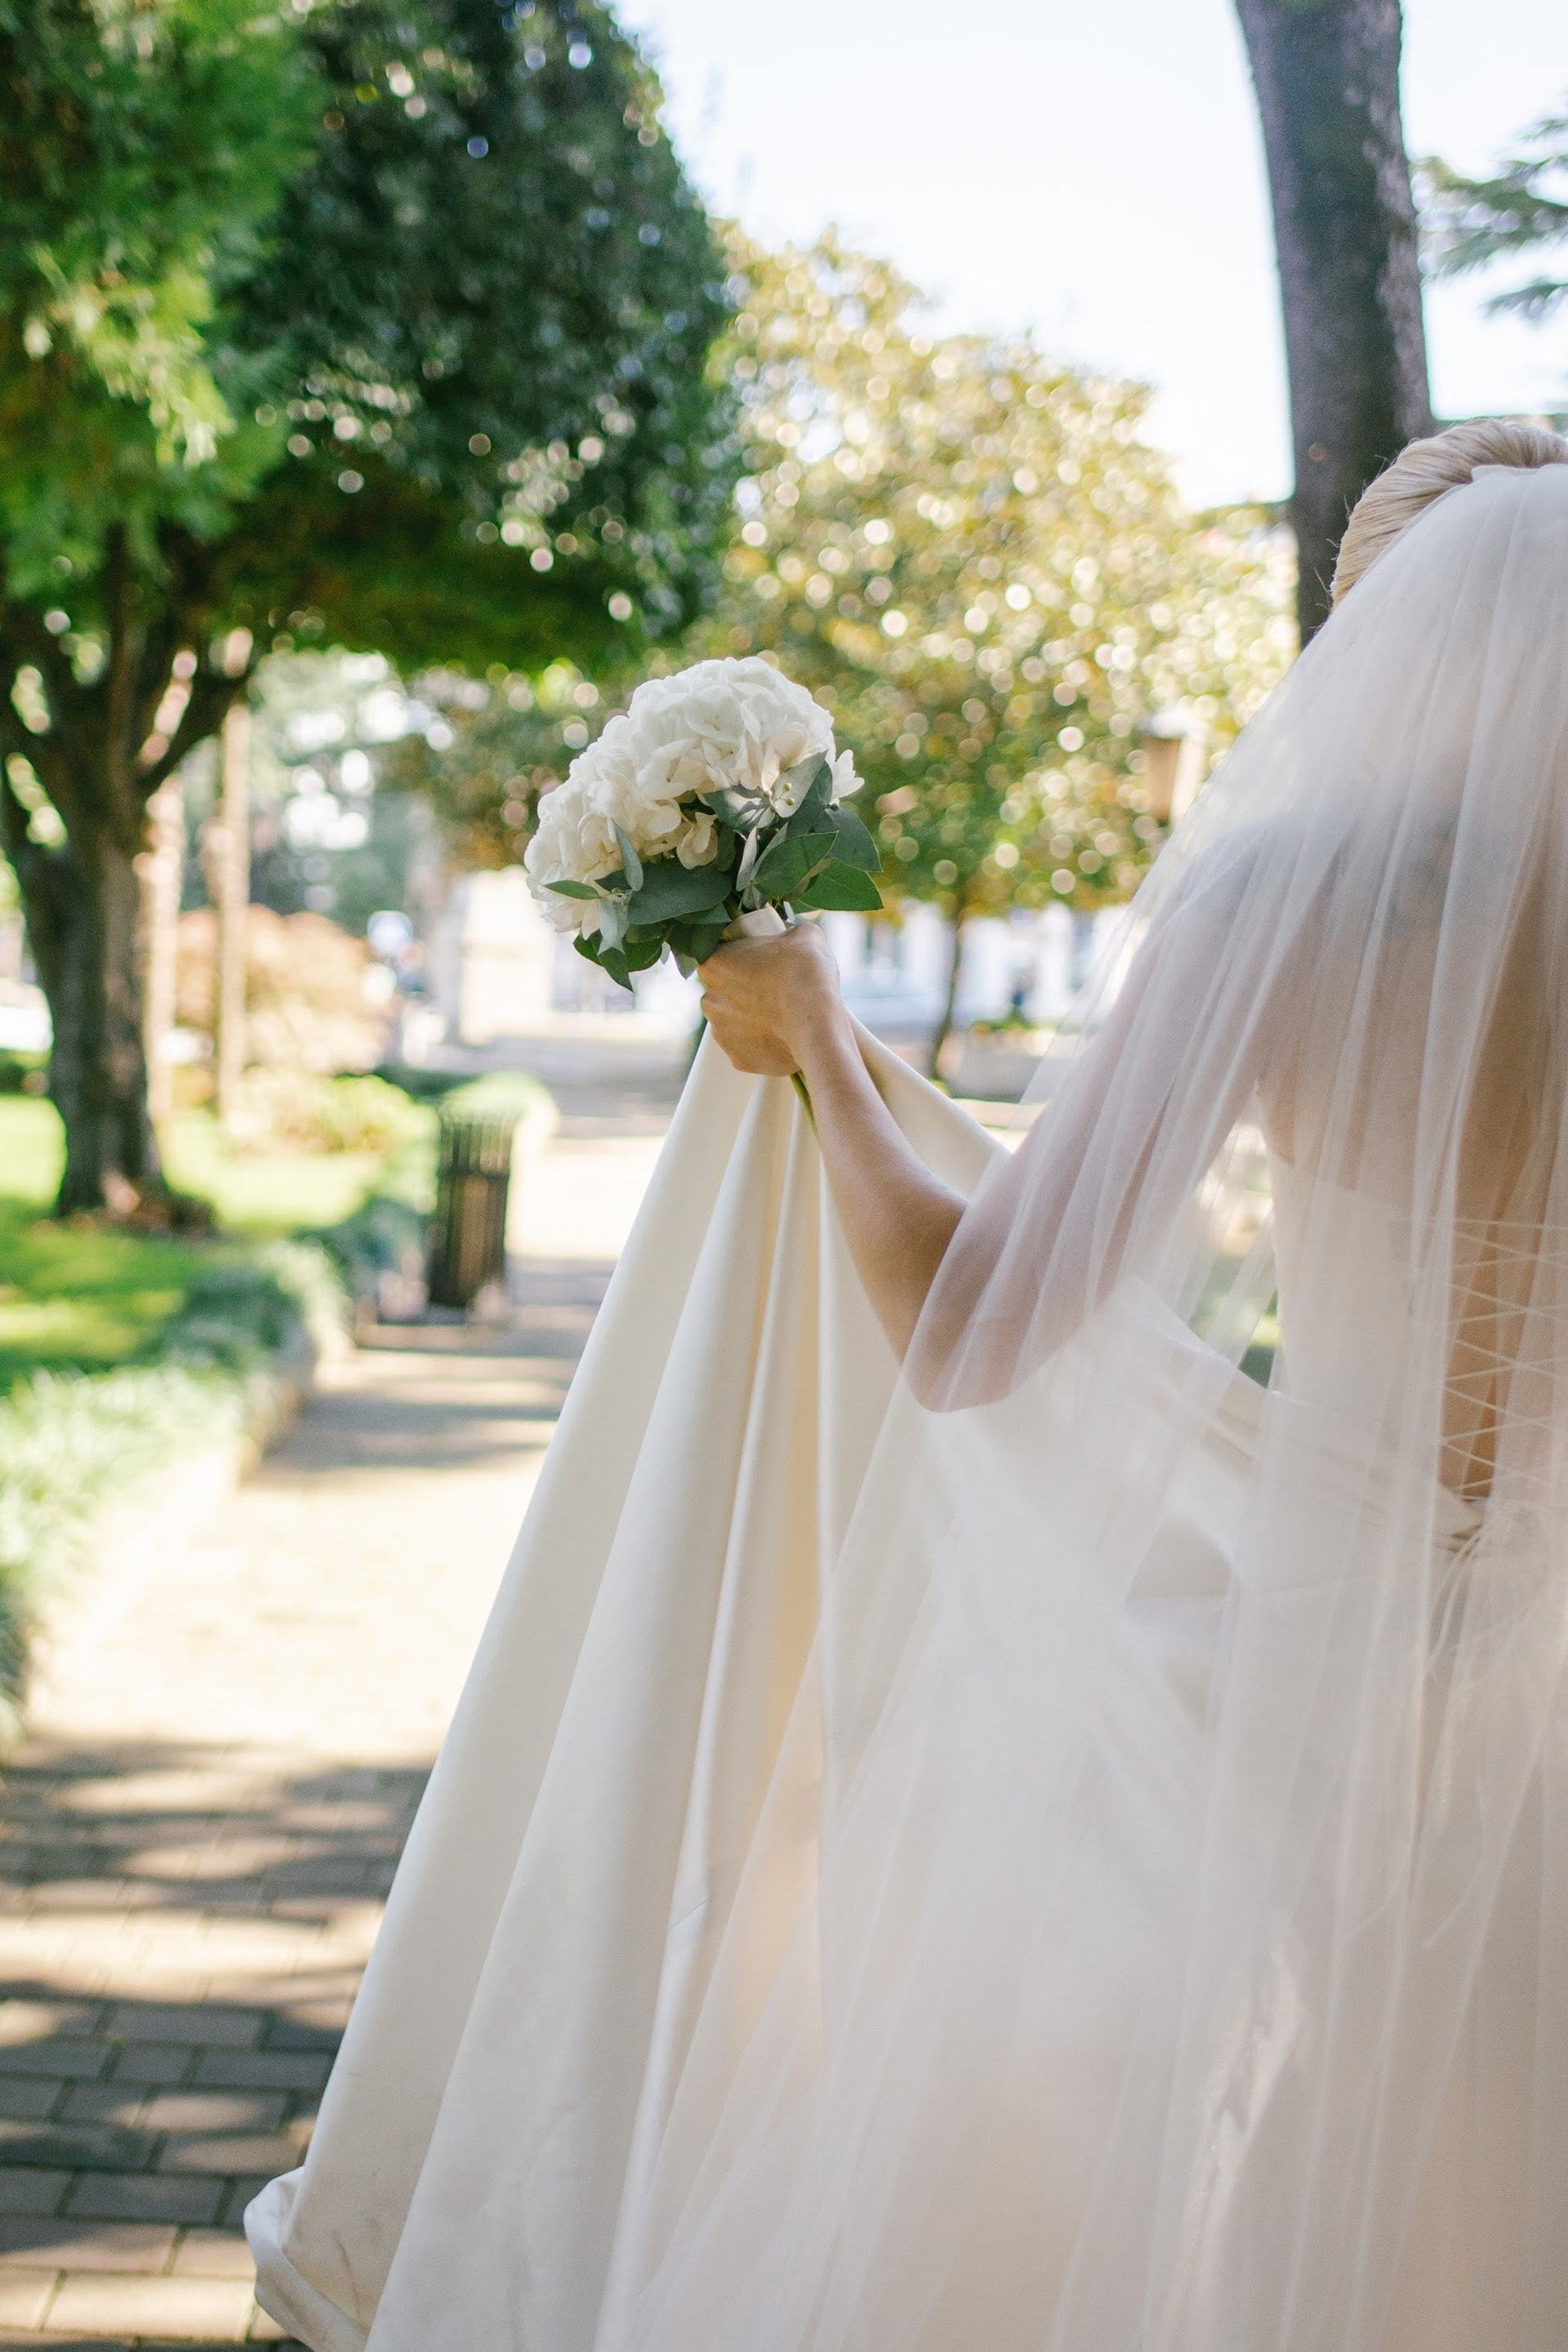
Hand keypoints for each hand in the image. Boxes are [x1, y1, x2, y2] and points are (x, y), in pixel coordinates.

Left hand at [698, 920, 848, 1076]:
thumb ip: (790, 931)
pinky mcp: (738, 1060)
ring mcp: (721, 1033)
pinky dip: (761, 1043)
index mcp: (713, 964)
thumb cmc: (805, 973)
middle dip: (744, 990)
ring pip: (734, 1021)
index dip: (741, 958)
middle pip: (724, 991)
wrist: (818, 1025)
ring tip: (782, 1015)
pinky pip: (747, 1048)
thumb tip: (794, 937)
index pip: (719, 956)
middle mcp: (709, 1000)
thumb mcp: (804, 935)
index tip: (762, 963)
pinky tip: (783, 1036)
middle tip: (775, 989)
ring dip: (752, 1018)